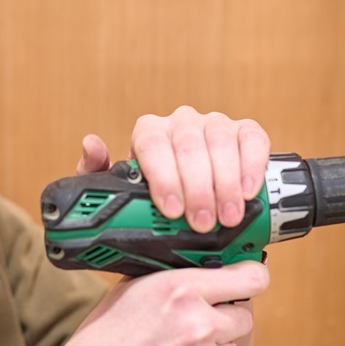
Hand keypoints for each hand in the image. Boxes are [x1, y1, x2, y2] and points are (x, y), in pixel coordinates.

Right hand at [50, 261, 268, 345]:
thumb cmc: (102, 343)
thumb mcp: (131, 290)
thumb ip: (174, 279)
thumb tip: (206, 268)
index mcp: (181, 290)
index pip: (251, 277)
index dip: (249, 279)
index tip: (246, 282)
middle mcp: (198, 323)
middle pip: (244, 317)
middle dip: (223, 322)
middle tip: (193, 330)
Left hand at [77, 106, 269, 232]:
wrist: (185, 219)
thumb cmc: (152, 207)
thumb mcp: (121, 200)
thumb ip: (99, 176)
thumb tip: (92, 144)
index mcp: (149, 133)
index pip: (151, 142)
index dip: (163, 175)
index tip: (171, 210)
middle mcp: (181, 123)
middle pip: (188, 143)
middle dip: (197, 186)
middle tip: (202, 223)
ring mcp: (215, 124)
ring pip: (220, 140)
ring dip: (225, 182)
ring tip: (228, 217)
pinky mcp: (245, 133)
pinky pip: (252, 138)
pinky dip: (252, 163)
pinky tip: (248, 191)